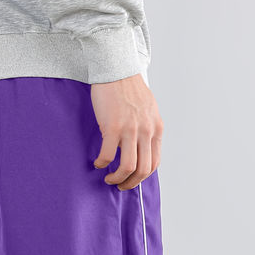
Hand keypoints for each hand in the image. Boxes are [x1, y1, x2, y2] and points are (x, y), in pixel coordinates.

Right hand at [91, 74, 163, 189]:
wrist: (116, 69)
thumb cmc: (128, 88)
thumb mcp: (148, 109)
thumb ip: (147, 127)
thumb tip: (141, 146)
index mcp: (156, 128)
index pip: (154, 162)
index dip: (142, 176)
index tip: (132, 179)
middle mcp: (146, 131)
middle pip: (143, 170)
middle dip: (130, 183)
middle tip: (120, 185)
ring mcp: (130, 130)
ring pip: (127, 167)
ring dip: (117, 178)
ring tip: (108, 178)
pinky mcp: (113, 127)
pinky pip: (109, 155)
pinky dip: (102, 163)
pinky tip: (97, 162)